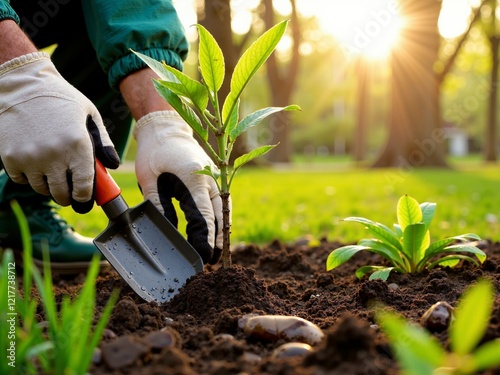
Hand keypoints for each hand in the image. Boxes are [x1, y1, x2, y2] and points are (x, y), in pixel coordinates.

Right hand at [0, 52, 118, 212]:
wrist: (23, 84)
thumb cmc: (61, 99)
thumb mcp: (90, 115)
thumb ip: (104, 142)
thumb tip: (112, 165)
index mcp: (78, 145)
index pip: (83, 188)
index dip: (84, 197)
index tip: (83, 197)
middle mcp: (54, 155)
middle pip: (62, 195)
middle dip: (67, 195)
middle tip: (68, 189)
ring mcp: (30, 158)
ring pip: (41, 189)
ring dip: (48, 185)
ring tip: (52, 171)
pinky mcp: (10, 158)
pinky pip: (21, 180)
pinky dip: (28, 176)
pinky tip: (33, 161)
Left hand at [133, 111, 223, 264]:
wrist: (166, 128)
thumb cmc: (154, 152)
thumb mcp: (149, 179)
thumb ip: (159, 206)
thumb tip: (166, 232)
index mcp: (194, 179)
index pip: (203, 218)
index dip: (204, 241)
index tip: (204, 258)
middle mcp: (209, 180)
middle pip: (218, 217)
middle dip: (215, 241)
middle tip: (210, 263)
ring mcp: (214, 179)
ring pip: (223, 211)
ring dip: (221, 232)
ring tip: (217, 254)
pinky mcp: (213, 179)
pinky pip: (221, 204)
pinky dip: (220, 220)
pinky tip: (216, 233)